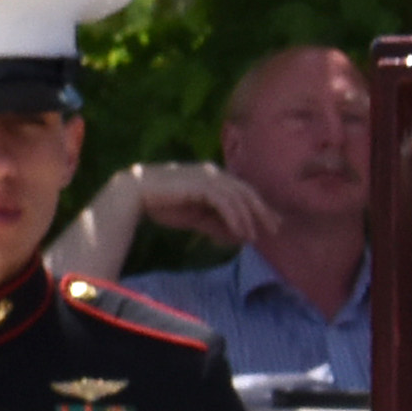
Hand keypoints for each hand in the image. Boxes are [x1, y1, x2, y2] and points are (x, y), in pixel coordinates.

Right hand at [97, 162, 283, 250]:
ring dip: (248, 218)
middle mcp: (213, 173)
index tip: (273, 223)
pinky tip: (240, 232)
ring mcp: (207, 176)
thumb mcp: (197, 218)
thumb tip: (238, 237)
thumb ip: (217, 224)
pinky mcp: (200, 184)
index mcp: (213, 177)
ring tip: (252, 237)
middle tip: (275, 229)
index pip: (243, 191)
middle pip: (246, 192)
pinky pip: (225, 202)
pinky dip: (235, 218)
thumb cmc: (164, 204)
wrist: (135, 194)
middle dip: (262, 211)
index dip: (260, 207)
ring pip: (238, 197)